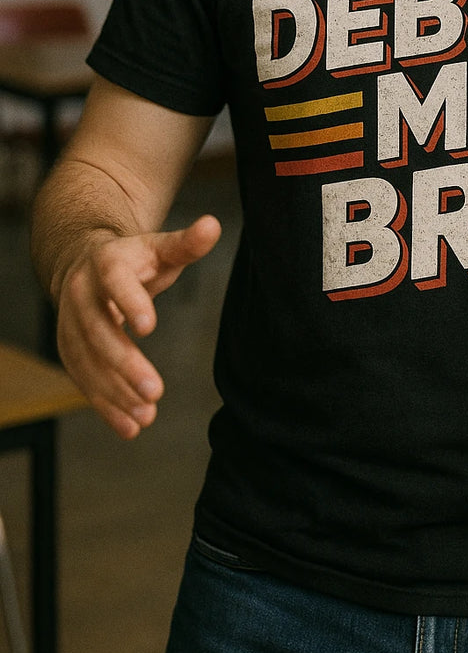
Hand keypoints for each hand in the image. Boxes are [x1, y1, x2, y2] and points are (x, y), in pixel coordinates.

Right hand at [55, 215, 220, 440]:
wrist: (85, 264)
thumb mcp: (161, 247)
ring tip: (146, 416)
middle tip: (154, 390)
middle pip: (98, 331)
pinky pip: (83, 380)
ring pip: (86, 362)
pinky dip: (104, 405)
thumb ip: (187, 243)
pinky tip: (130, 427)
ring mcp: (69, 323)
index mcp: (106, 263)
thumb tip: (214, 225)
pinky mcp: (69, 348)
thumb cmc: (135, 258)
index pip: (115, 282)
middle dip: (124, 363)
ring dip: (114, 392)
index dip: (130, 302)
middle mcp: (80, 293)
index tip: (150, 326)